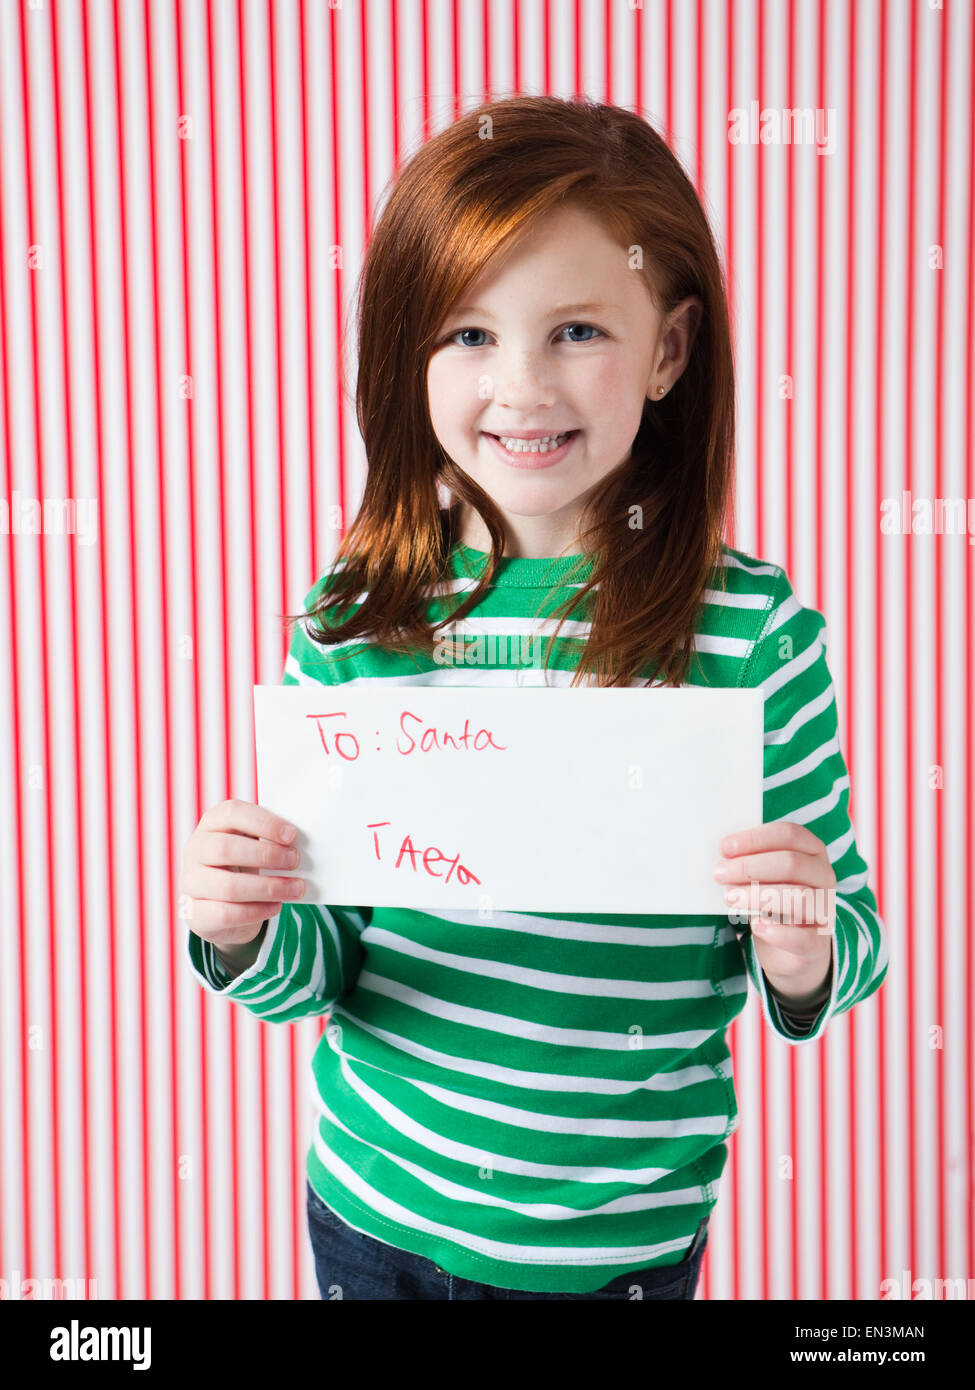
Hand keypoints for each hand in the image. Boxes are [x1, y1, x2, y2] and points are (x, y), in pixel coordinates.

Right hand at [180, 799, 304, 946]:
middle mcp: (195, 850)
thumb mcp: (254, 844)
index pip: (232, 813)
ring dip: (269, 888)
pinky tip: (276, 906)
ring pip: (228, 886)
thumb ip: (271, 838)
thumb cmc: (244, 863)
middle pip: (225, 848)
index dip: (263, 823)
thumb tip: (302, 842)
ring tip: (296, 888)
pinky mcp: (196, 913)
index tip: (291, 835)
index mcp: (212, 823)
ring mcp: (191, 882)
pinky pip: (227, 914)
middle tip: (295, 861)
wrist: (222, 903)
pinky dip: (257, 911)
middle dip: (266, 855)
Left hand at [713, 821, 834, 995]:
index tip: (724, 847)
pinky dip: (778, 933)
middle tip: (719, 873)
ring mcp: (825, 909)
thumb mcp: (766, 875)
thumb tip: (721, 858)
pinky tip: (756, 926)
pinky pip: (803, 938)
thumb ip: (750, 862)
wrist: (793, 945)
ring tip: (730, 898)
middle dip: (750, 867)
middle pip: (792, 864)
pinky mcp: (818, 942)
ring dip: (759, 896)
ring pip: (799, 897)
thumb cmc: (774, 898)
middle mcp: (824, 876)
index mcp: (812, 851)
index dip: (755, 839)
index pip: (789, 834)